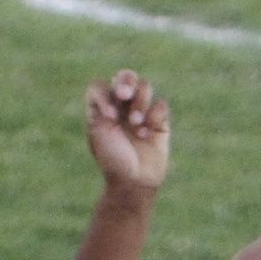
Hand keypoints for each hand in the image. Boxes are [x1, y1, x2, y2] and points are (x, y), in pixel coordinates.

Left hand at [85, 70, 169, 194]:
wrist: (134, 182)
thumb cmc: (113, 160)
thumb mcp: (98, 132)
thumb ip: (102, 105)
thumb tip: (118, 91)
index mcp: (101, 110)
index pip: (100, 86)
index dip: (105, 94)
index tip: (109, 115)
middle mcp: (120, 108)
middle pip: (124, 77)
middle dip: (126, 81)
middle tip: (125, 95)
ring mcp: (140, 113)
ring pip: (144, 87)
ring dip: (140, 102)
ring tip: (136, 123)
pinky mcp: (159, 122)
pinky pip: (161, 105)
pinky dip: (154, 116)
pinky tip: (147, 133)